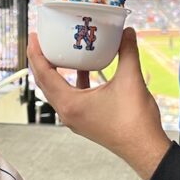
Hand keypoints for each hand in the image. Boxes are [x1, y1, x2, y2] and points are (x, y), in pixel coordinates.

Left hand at [28, 28, 171, 179]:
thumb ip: (127, 52)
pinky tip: (84, 68)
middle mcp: (68, 113)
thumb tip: (127, 31)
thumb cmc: (135, 120)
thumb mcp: (130, 79)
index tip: (34, 36)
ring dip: (56, 71)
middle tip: (42, 40)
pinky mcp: (85, 120)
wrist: (145, 148)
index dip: (36, 53)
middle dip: (41, 60)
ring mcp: (76, 118)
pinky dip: (73, 81)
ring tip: (59, 51)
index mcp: (70, 104)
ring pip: (57, 90)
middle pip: (45, 82)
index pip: (44, 74)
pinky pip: (71, 96)